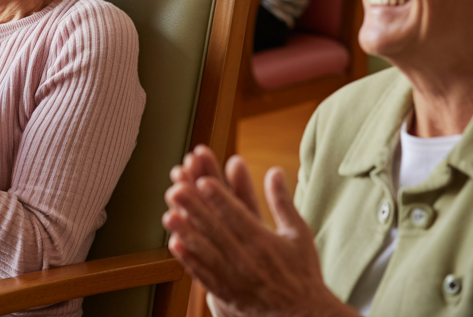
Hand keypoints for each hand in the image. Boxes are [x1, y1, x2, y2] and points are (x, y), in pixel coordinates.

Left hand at [163, 154, 349, 316]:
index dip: (220, 198)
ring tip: (169, 215)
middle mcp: (248, 260)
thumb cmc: (302, 271)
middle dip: (195, 209)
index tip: (203, 181)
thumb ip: (283, 202)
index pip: (238, 216)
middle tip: (177, 189)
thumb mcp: (298, 234)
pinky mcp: (225, 292)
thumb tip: (275, 170)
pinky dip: (188, 260)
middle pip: (216, 230)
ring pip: (205, 252)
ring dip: (186, 232)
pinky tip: (174, 244)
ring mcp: (234, 278)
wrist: (303, 316)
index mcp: (265, 243)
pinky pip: (203, 274)